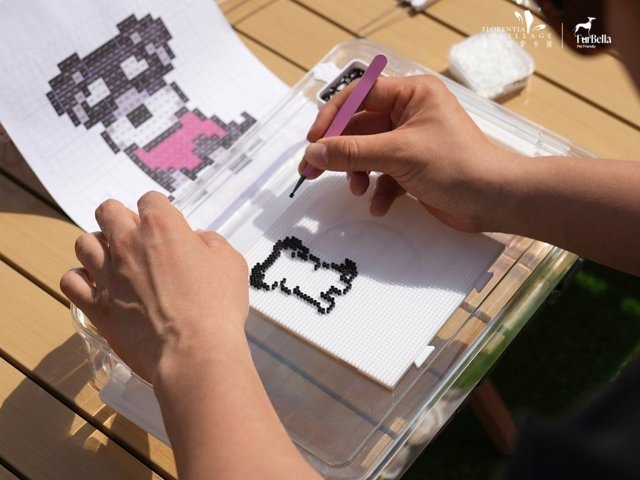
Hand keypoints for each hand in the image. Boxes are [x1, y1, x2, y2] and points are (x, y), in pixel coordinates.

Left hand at [60, 191, 248, 382]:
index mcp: (162, 226)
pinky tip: (97, 286)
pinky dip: (81, 280)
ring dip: (98, 246)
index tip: (167, 225)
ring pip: (83, 243)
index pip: (150, 199)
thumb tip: (198, 240)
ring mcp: (107, 274)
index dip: (159, 210)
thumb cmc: (218, 306)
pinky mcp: (96, 305)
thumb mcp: (230, 263)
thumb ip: (211, 243)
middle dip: (120, 217)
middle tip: (136, 237)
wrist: (195, 352)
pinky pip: (71, 281)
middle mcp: (128, 243)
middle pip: (107, 211)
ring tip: (115, 261)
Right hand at [300, 74, 513, 231]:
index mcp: (411, 94)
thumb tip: (312, 154)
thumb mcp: (397, 155)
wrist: (494, 200)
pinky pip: (385, 173)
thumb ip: (352, 152)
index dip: (332, 117)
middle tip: (311, 172)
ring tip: (359, 190)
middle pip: (360, 128)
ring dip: (360, 173)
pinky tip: (381, 205)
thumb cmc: (455, 165)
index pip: (360, 95)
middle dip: (341, 153)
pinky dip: (379, 189)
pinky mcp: (414, 167)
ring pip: (369, 153)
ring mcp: (412, 141)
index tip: (313, 142)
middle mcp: (410, 113)